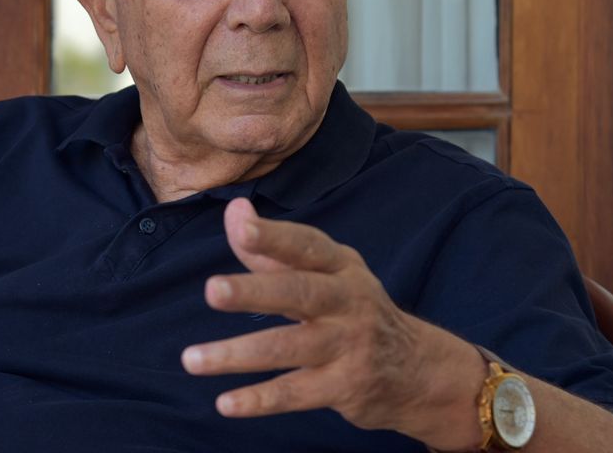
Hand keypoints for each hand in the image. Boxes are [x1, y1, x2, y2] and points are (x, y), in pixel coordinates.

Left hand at [181, 198, 481, 449]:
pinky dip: (259, 399)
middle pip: (299, 293)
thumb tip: (234, 210)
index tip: (242, 227)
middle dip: (254, 291)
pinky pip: (295, 392)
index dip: (274, 236)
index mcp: (341, 267)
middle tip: (212, 290)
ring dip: (236, 354)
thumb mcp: (327, 274)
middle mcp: (348, 302)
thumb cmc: (355, 312)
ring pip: (287, 347)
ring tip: (191, 359)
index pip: (306, 246)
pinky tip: (225, 403)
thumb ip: (273, 248)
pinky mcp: (345, 386)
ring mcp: (348, 346)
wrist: (420, 372)